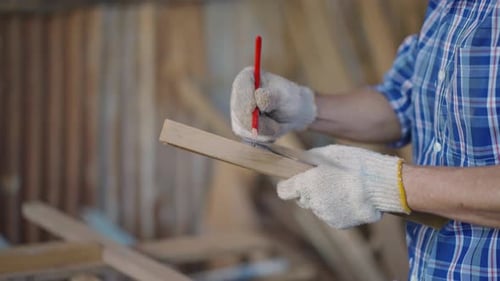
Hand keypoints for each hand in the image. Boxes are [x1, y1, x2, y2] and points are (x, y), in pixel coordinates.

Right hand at [230, 67, 316, 141]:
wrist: (294, 113)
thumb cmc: (290, 100)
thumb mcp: (285, 96)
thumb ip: (272, 97)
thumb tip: (259, 97)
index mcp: (247, 78)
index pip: (240, 86)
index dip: (245, 98)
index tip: (253, 109)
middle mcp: (238, 94)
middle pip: (238, 109)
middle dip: (256, 120)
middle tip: (275, 126)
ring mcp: (236, 111)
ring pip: (244, 127)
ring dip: (264, 129)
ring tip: (276, 123)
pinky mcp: (239, 127)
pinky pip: (249, 136)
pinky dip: (263, 136)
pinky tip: (272, 127)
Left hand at [277, 145, 410, 228]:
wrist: (381, 184)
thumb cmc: (355, 164)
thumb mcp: (329, 153)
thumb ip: (310, 160)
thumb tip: (299, 162)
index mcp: (306, 184)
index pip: (284, 191)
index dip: (288, 184)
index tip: (294, 180)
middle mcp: (312, 203)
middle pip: (302, 199)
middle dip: (309, 191)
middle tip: (325, 180)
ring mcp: (325, 215)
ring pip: (318, 207)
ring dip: (324, 199)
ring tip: (343, 187)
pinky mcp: (339, 223)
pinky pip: (332, 215)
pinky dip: (337, 208)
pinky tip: (350, 197)